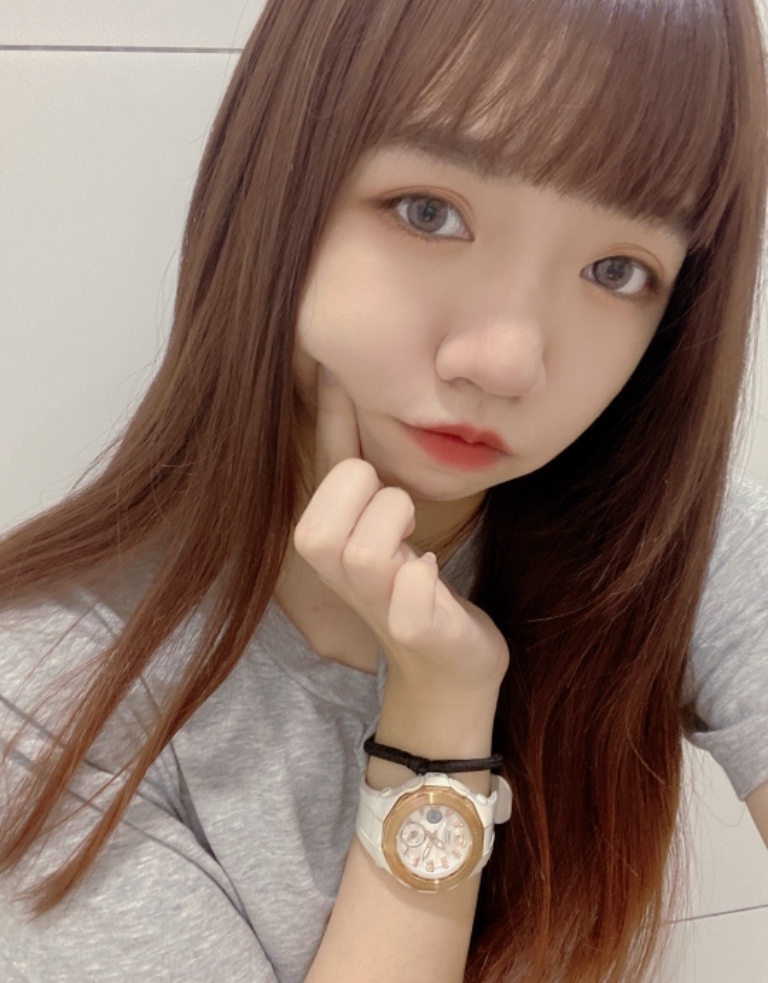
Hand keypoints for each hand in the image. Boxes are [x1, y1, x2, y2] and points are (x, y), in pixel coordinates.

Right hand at [293, 367, 508, 702]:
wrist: (448, 669)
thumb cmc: (416, 584)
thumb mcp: (384, 517)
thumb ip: (360, 461)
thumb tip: (339, 381)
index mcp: (332, 538)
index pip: (326, 467)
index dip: (332, 417)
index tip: (334, 365)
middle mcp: (339, 572)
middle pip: (331, 506)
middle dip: (374, 491)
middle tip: (400, 515)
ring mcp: (375, 605)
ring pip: (366, 549)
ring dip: (400, 528)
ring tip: (413, 546)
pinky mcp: (415, 633)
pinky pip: (410, 599)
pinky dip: (423, 581)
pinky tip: (430, 577)